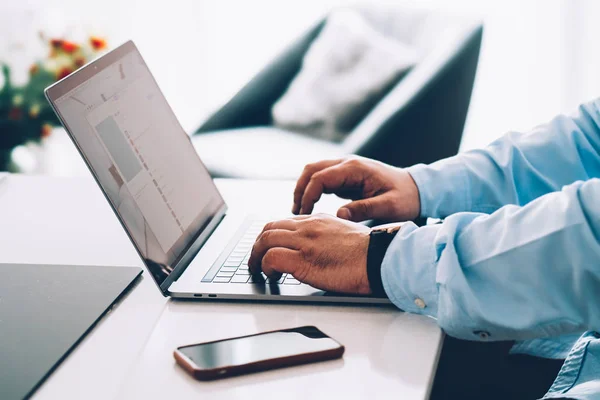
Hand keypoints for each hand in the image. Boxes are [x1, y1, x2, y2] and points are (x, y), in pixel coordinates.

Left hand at [248, 214, 371, 293]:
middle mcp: (308, 227)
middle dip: (257, 245)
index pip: (284, 223)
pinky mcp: (303, 260)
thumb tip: (318, 249)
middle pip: (269, 228)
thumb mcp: (346, 234)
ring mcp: (304, 242)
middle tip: (255, 259)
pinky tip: (271, 276)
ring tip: (257, 270)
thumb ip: (327, 236)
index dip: (271, 236)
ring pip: (265, 240)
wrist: (380, 258)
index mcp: (318, 220)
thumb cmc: (370, 253)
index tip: (268, 247)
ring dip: (256, 257)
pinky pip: (271, 258)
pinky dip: (265, 267)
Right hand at [292, 156, 419, 221]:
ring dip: (303, 189)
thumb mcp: (389, 207)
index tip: (305, 214)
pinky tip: (311, 208)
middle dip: (300, 190)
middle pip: (311, 169)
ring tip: (300, 211)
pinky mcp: (346, 176)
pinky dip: (312, 190)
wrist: (417, 189)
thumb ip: (364, 210)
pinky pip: (322, 179)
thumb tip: (339, 215)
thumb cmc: (405, 197)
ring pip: (314, 172)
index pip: (320, 177)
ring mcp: (346, 168)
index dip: (308, 195)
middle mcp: (347, 163)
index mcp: (355, 168)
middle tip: (296, 213)